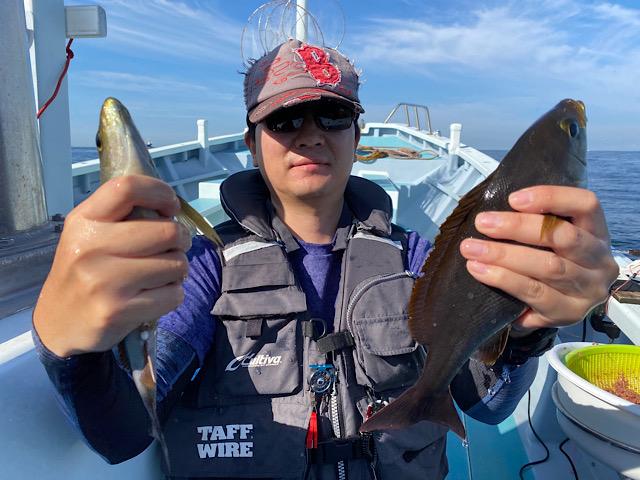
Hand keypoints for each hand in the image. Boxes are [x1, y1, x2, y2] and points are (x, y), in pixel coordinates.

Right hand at [33, 175, 190, 356]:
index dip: (160, 192)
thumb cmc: (84, 272)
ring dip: (178, 270)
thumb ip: (123, 217)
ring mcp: (104, 280)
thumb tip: (171, 207)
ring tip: (160, 274)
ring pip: (176, 264)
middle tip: (174, 247)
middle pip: (167, 231)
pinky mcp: (118, 310)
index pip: (128, 187)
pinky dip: (173, 295)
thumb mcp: (89, 235)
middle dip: (181, 240)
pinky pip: (173, 295)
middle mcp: (91, 247)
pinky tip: (154, 296)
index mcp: (84, 220)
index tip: (170, 208)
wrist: (58, 323)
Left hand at [459, 185, 619, 333]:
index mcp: (597, 232)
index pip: (586, 205)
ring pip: (547, 267)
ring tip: (472, 249)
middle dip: (517, 227)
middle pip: (563, 237)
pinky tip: (480, 270)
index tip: (513, 199)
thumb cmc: (549, 262)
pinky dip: (503, 279)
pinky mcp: (569, 313)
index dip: (551, 197)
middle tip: (482, 223)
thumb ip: (535, 223)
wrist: (556, 309)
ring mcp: (588, 290)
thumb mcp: (551, 240)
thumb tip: (493, 213)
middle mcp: (600, 261)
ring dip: (504, 255)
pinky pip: (534, 293)